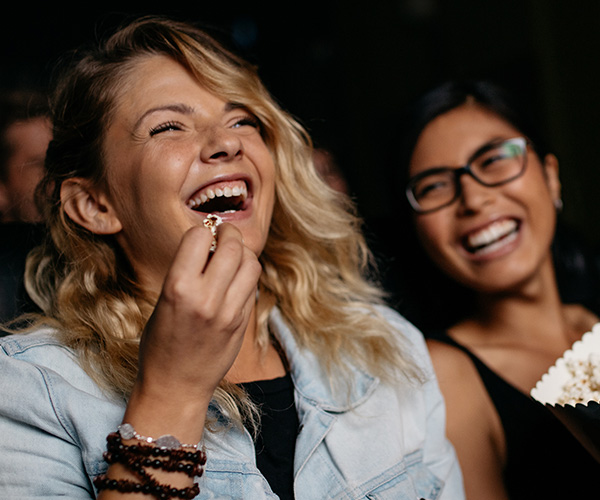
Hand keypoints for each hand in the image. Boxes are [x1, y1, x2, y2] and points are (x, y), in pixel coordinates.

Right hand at [124, 222, 261, 437]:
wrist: (176, 386)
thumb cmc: (160, 343)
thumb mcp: (163, 301)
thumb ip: (187, 271)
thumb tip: (210, 241)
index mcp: (177, 288)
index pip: (198, 236)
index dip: (201, 231)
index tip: (202, 235)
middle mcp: (206, 298)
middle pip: (233, 246)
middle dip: (229, 233)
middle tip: (224, 235)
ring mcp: (229, 312)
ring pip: (251, 263)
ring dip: (244, 253)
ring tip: (233, 256)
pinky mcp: (243, 323)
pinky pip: (253, 285)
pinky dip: (247, 276)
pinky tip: (235, 280)